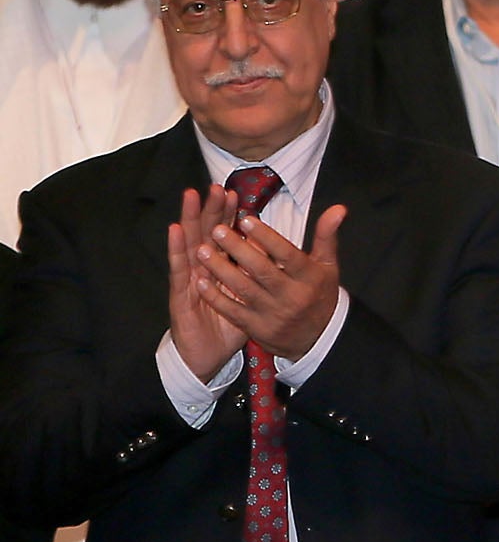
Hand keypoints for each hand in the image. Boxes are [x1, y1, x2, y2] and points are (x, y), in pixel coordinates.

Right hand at [167, 186, 244, 379]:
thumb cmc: (230, 325)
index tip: (237, 194)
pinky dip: (176, 247)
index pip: (226, 236)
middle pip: (206, 232)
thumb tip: (278, 256)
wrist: (208, 356)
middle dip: (211, 209)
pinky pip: (179, 268)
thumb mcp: (252, 298)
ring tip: (192, 195)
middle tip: (216, 185)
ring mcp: (189, 277)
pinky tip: (176, 229)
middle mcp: (204, 267)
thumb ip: (261, 276)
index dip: (230, 216)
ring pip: (190, 243)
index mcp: (222, 267)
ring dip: (190, 218)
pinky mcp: (179, 292)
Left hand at [193, 203, 345, 359]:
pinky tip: (201, 282)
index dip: (267, 238)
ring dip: (221, 270)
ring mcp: (274, 314)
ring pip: (244, 289)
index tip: (246, 220)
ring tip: (202, 250)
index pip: (287, 255)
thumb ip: (327, 235)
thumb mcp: (327, 265)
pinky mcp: (258, 328)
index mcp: (309, 277)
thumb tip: (339, 208)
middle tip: (217, 230)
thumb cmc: (319, 293)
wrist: (318, 338)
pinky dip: (216, 297)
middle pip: (262, 271)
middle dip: (238, 250)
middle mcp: (292, 296)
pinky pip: (234, 311)